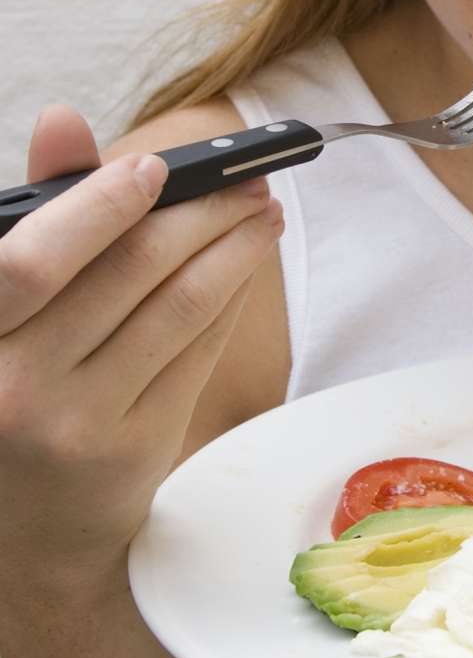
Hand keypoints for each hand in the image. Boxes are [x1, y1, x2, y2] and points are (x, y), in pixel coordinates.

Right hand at [0, 104, 281, 585]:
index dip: (102, 203)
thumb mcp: (3, 311)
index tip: (157, 166)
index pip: (36, 258)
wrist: (24, 538)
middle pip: (131, 272)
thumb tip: (64, 118)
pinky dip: (228, 297)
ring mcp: (77, 424)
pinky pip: (197, 352)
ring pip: (178, 308)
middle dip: (203, 213)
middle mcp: (13, 387)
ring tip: (262, 212)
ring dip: (235, 248)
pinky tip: (246, 265)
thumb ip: (38, 219)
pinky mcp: (135, 449)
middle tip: (246, 180)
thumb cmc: (12, 391)